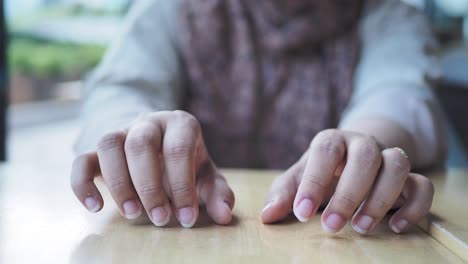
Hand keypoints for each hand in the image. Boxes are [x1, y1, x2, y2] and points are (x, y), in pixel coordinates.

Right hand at [71, 111, 234, 227]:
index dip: (182, 186)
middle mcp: (149, 122)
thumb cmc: (186, 163)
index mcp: (181, 124)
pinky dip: (83, 183)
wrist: (160, 143)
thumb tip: (223, 216)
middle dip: (150, 186)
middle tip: (160, 220)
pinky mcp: (99, 150)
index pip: (178, 149)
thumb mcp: (207, 175)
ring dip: (118, 182)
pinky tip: (96, 207)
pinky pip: (82, 159)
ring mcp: (122, 132)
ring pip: (109, 143)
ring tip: (132, 214)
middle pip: (141, 143)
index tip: (187, 219)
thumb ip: (218, 193)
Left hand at [261, 129, 433, 233]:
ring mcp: (388, 157)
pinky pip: (422, 185)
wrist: (352, 159)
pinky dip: (414, 206)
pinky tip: (396, 227)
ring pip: (397, 164)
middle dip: (348, 194)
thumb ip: (284, 193)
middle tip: (331, 227)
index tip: (302, 213)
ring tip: (360, 228)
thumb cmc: (322, 171)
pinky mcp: (410, 176)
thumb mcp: (300, 178)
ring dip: (381, 199)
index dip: (313, 181)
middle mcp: (363, 144)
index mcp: (332, 141)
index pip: (325, 151)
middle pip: (365, 157)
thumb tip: (267, 215)